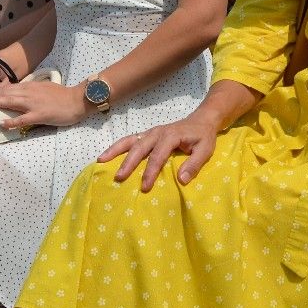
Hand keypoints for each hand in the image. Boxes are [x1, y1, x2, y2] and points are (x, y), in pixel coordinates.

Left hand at [0, 78, 88, 129]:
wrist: (78, 100)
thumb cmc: (64, 96)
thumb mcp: (46, 88)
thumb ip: (33, 90)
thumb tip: (21, 94)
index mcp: (32, 86)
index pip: (10, 87)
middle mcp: (30, 92)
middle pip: (6, 93)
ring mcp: (34, 104)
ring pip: (10, 102)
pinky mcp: (39, 115)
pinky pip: (22, 119)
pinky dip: (10, 121)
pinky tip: (1, 123)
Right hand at [97, 114, 219, 192]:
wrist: (202, 120)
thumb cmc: (203, 136)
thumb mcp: (206, 150)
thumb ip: (194, 164)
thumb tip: (181, 179)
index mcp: (171, 136)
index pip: (158, 156)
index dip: (150, 172)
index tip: (144, 187)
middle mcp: (157, 133)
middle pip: (139, 148)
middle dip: (128, 163)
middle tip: (119, 177)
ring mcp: (150, 132)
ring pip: (130, 141)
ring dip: (115, 150)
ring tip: (101, 161)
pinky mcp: (147, 134)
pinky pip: (130, 140)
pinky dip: (117, 147)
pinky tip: (107, 155)